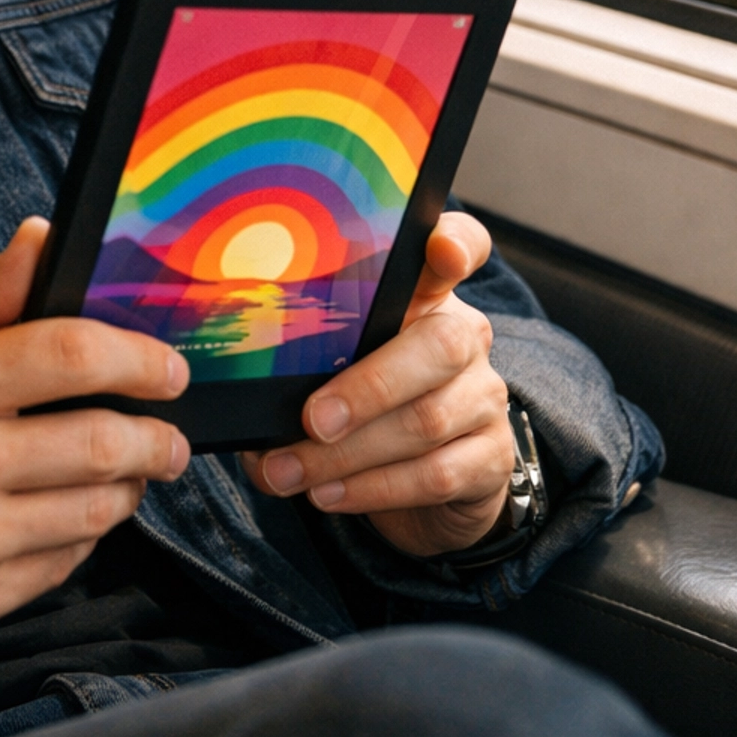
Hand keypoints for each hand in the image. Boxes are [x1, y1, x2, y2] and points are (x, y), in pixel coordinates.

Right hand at [0, 219, 190, 661]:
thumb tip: (43, 239)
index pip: (70, 354)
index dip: (138, 358)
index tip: (168, 368)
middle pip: (102, 442)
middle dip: (157, 437)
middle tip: (169, 434)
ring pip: (97, 510)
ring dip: (126, 489)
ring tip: (124, 473)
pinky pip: (63, 565)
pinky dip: (78, 537)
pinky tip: (59, 516)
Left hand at [240, 212, 512, 556]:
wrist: (431, 482)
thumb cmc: (365, 407)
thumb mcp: (334, 368)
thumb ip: (302, 369)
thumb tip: (244, 408)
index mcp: (425, 297)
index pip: (461, 246)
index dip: (457, 242)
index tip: (437, 247)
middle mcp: (465, 337)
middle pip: (438, 346)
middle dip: (367, 386)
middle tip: (310, 420)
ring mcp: (485, 397)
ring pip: (427, 420)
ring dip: (347, 454)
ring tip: (290, 471)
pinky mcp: (492, 457)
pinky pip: (436, 474)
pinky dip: (373, 489)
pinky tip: (328, 494)